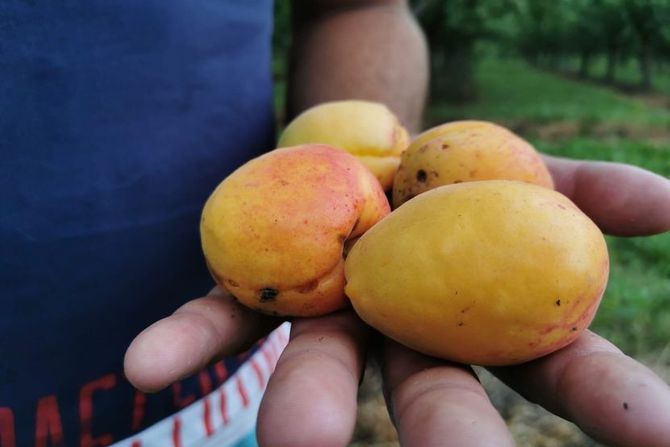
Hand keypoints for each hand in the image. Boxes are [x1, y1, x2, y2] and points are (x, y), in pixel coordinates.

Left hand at [124, 156, 669, 446]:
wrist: (365, 143)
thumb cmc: (454, 170)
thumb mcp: (524, 169)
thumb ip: (590, 191)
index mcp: (479, 319)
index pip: (557, 371)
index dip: (611, 404)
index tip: (668, 440)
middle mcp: (404, 335)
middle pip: (430, 396)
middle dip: (448, 437)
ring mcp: (329, 315)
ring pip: (321, 370)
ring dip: (307, 408)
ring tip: (299, 446)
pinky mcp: (256, 286)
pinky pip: (218, 317)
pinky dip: (184, 341)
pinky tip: (143, 370)